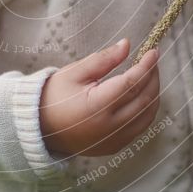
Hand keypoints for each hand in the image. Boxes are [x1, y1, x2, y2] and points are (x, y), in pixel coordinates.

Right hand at [39, 38, 159, 156]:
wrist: (39, 127)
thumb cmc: (54, 96)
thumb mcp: (74, 72)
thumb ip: (103, 59)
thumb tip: (126, 45)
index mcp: (97, 107)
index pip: (131, 83)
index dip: (146, 66)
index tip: (153, 51)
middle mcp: (109, 127)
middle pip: (144, 99)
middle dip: (153, 77)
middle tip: (151, 60)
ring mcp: (114, 140)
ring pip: (147, 116)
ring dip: (153, 94)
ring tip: (149, 76)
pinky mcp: (114, 147)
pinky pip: (140, 128)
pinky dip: (146, 110)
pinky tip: (142, 96)